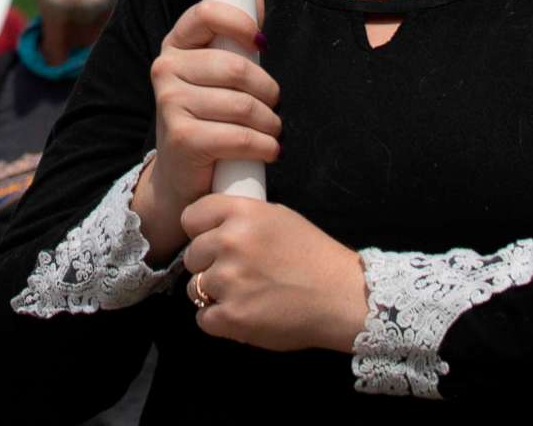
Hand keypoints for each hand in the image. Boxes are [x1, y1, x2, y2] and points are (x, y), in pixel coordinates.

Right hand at [135, 0, 277, 260]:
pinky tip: (269, 151)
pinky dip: (264, 146)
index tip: (261, 43)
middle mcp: (165, 69)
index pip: (206, 13)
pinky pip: (239, 136)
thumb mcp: (218, 76)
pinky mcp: (182, 138)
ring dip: (270, 124)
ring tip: (271, 132)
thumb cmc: (208, 120)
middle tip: (273, 106)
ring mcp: (169, 103)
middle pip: (236, 67)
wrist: (181, 180)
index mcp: (175, 46)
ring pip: (243, 105)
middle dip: (268, 91)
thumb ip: (236, 38)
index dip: (240, 22)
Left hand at [179, 196, 366, 353]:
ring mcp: (229, 280)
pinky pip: (203, 319)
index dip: (200, 232)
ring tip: (245, 295)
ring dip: (213, 295)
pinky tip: (244, 314)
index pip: (191, 217)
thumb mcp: (278, 218)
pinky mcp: (232, 316)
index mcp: (242, 212)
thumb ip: (242, 219)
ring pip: (194, 288)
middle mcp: (230, 242)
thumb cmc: (314, 256)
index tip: (213, 242)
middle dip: (208, 265)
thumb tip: (212, 228)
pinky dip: (219, 321)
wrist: (341, 296)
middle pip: (191, 255)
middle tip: (237, 273)